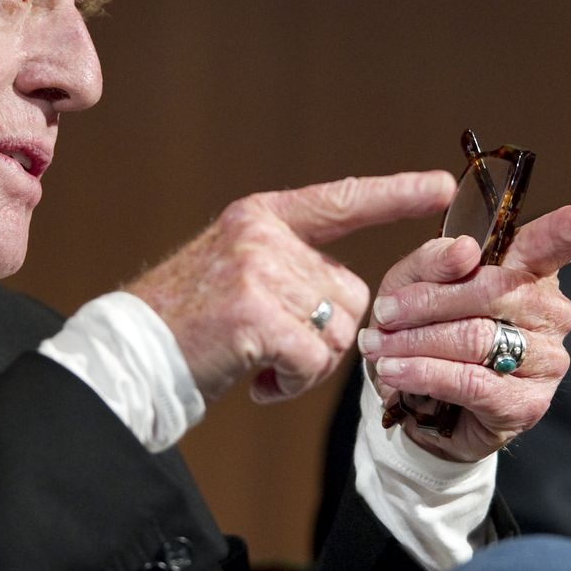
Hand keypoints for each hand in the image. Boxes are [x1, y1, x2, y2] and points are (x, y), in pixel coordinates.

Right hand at [125, 171, 454, 402]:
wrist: (128, 356)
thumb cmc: (188, 325)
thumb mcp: (237, 271)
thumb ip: (291, 267)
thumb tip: (358, 299)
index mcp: (262, 216)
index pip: (342, 199)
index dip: (395, 193)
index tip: (442, 186)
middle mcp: (263, 234)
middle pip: (351, 292)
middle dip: (327, 336)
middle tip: (277, 352)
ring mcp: (258, 270)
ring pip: (337, 330)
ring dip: (308, 364)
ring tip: (260, 365)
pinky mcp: (254, 315)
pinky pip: (313, 360)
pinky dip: (293, 385)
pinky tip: (258, 384)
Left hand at [360, 194, 570, 461]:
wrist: (420, 402)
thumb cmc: (425, 328)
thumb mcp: (414, 282)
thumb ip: (435, 260)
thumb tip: (464, 251)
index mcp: (530, 269)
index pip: (558, 241)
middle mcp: (550, 310)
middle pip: (492, 291)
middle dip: (428, 302)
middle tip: (384, 315)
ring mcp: (546, 359)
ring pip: (476, 337)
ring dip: (417, 341)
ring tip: (379, 347)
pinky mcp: (527, 403)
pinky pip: (470, 380)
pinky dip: (424, 373)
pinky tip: (396, 372)